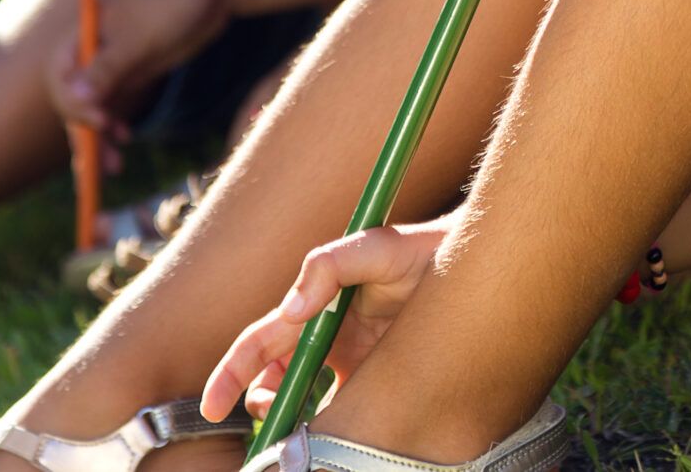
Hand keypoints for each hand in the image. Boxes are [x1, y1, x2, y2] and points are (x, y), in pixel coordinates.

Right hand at [45, 0, 236, 157]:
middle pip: (73, 96)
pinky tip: (123, 141)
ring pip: (94, 105)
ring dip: (97, 135)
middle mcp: (92, 48)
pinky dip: (114, 124)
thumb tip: (75, 98)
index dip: (73, 104)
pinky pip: (115, 102)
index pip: (60, 77)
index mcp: (83, 32)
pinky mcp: (135, 69)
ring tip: (112, 166)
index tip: (100, 121)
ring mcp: (114, 60)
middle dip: (83, 129)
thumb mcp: (142, 35)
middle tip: (103, 159)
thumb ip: (110, 67)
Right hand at [200, 218, 449, 422]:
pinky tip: (330, 444)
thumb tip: (290, 309)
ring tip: (291, 434)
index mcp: (318, 304)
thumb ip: (332, 264)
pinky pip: (344, 412)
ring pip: (304, 397)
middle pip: (274, 374)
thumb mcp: (379, 247)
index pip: (263, 339)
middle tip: (248, 426)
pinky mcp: (378, 379)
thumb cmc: (424, 252)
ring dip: (288, 416)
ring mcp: (352, 360)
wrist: (476, 266)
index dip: (233, 371)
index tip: (215, 405)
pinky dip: (328, 431)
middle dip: (252, 400)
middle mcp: (328, 334)